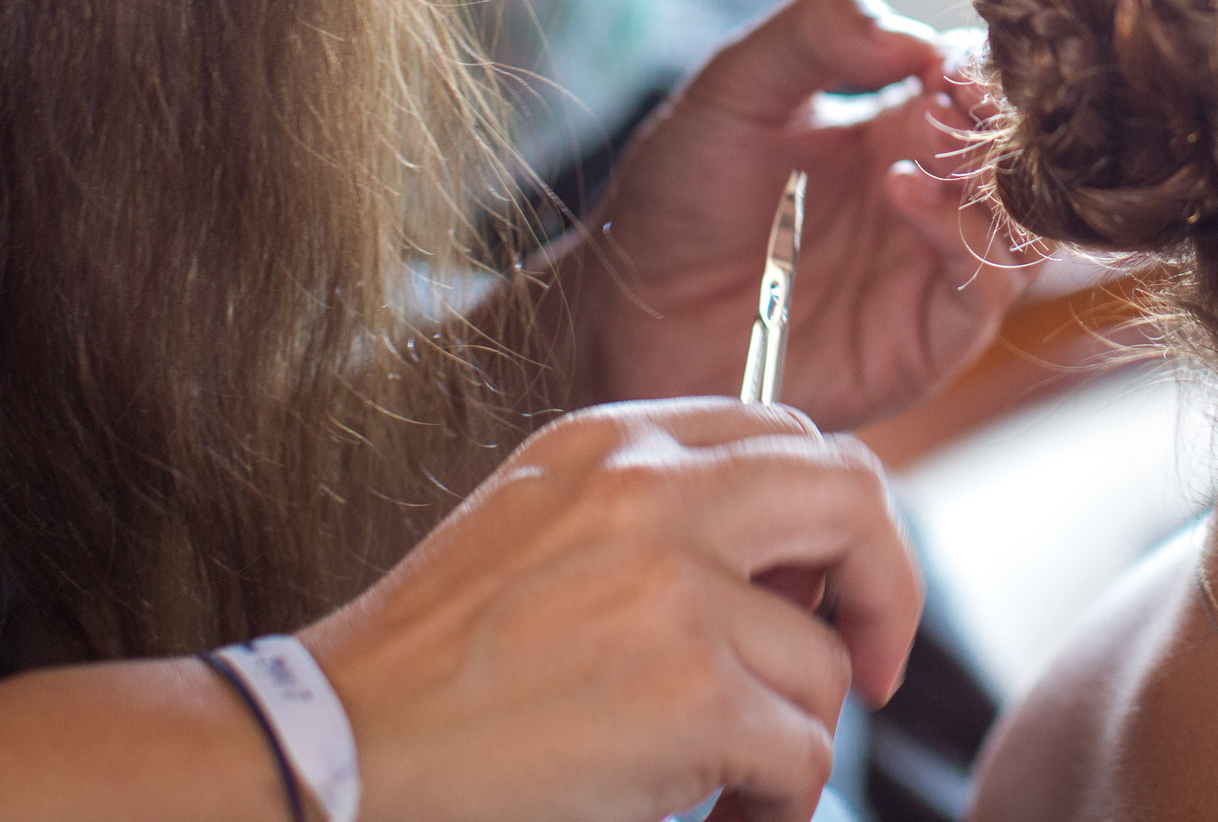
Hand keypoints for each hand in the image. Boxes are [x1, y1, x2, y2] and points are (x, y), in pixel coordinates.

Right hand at [305, 401, 920, 821]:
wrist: (329, 753)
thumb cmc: (432, 671)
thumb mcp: (544, 531)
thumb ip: (660, 516)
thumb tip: (800, 572)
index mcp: (612, 439)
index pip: (788, 435)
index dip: (837, 519)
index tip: (833, 593)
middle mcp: (652, 489)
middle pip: (851, 496)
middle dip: (887, 585)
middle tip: (874, 666)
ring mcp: (676, 588)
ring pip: (824, 659)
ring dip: (797, 737)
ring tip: (730, 783)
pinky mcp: (690, 693)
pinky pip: (803, 749)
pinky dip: (778, 800)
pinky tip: (723, 814)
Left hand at [562, 0, 1034, 432]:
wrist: (624, 314)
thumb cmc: (675, 199)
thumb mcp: (733, 87)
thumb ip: (816, 35)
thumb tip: (917, 36)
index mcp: (898, 121)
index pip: (988, 81)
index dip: (984, 65)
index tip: (947, 55)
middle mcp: (933, 192)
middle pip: (1022, 149)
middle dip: (997, 119)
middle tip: (947, 97)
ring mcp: (936, 266)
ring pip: (1028, 219)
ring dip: (991, 176)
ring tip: (921, 149)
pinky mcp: (929, 338)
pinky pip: (987, 289)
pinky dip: (964, 236)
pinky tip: (903, 194)